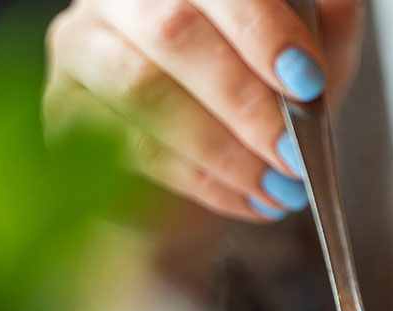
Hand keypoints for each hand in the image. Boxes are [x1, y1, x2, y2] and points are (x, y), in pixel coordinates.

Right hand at [44, 0, 363, 222]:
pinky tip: (245, 199)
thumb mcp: (315, 50)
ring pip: (141, 91)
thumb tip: (325, 39)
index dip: (264, 33)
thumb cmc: (266, 85)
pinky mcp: (65, 108)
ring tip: (277, 186)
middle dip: (246, 104)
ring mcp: (83, 46)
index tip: (307, 82)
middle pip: (173, 33)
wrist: (221, 146)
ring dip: (221, 151)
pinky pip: (123, 147)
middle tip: (293, 154)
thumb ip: (327, 30)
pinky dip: (196, 182)